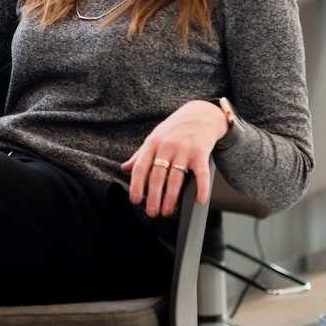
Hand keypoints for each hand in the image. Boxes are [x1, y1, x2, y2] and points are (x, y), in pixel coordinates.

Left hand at [121, 100, 230, 216]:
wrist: (201, 113)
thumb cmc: (176, 128)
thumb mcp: (155, 137)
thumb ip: (140, 154)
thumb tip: (124, 168)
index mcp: (153, 144)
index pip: (141, 167)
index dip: (137, 185)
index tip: (135, 200)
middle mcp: (167, 147)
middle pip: (157, 176)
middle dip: (153, 197)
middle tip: (151, 212)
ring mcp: (184, 150)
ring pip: (176, 178)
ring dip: (171, 198)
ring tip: (167, 211)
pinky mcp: (201, 153)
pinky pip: (201, 174)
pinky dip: (201, 188)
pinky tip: (199, 200)